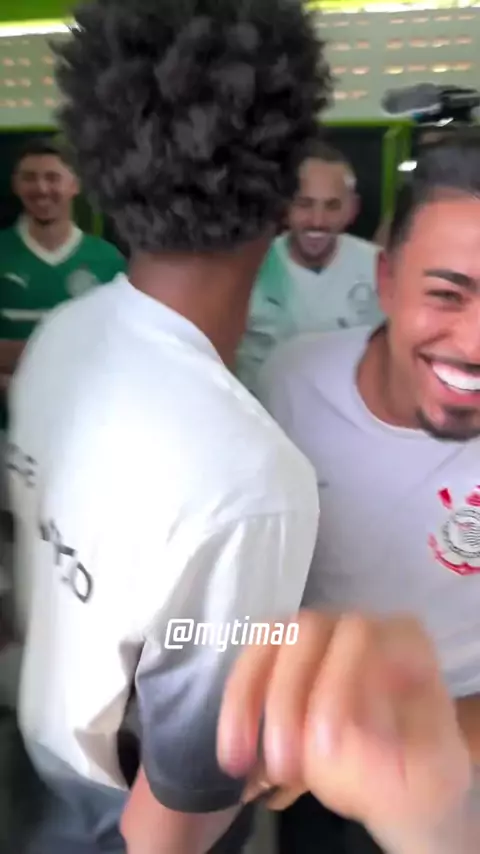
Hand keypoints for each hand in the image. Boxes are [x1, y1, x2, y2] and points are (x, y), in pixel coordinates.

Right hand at [217, 611, 470, 848]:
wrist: (402, 777)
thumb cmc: (420, 770)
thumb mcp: (428, 769)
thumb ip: (398, 749)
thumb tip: (353, 736)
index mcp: (399, 639)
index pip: (360, 634)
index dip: (335, 683)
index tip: (325, 748)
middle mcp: (352, 625)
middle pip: (304, 631)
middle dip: (284, 699)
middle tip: (281, 767)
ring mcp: (314, 637)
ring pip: (266, 640)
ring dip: (244, 699)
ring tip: (237, 759)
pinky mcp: (281, 657)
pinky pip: (248, 667)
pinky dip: (236, 708)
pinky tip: (234, 752)